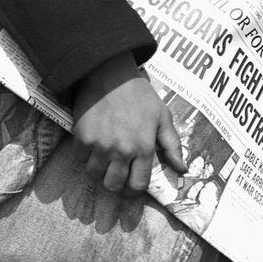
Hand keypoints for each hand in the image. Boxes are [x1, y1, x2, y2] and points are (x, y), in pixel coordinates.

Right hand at [72, 52, 186, 195]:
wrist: (110, 72)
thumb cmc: (139, 93)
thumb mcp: (162, 116)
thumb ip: (172, 145)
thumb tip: (182, 170)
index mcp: (144, 147)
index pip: (138, 185)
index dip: (134, 189)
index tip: (131, 183)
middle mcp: (122, 150)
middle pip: (114, 185)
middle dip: (116, 182)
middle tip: (115, 171)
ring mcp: (100, 145)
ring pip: (94, 175)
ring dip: (99, 170)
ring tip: (103, 157)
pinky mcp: (82, 137)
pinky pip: (80, 159)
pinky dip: (84, 155)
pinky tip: (92, 143)